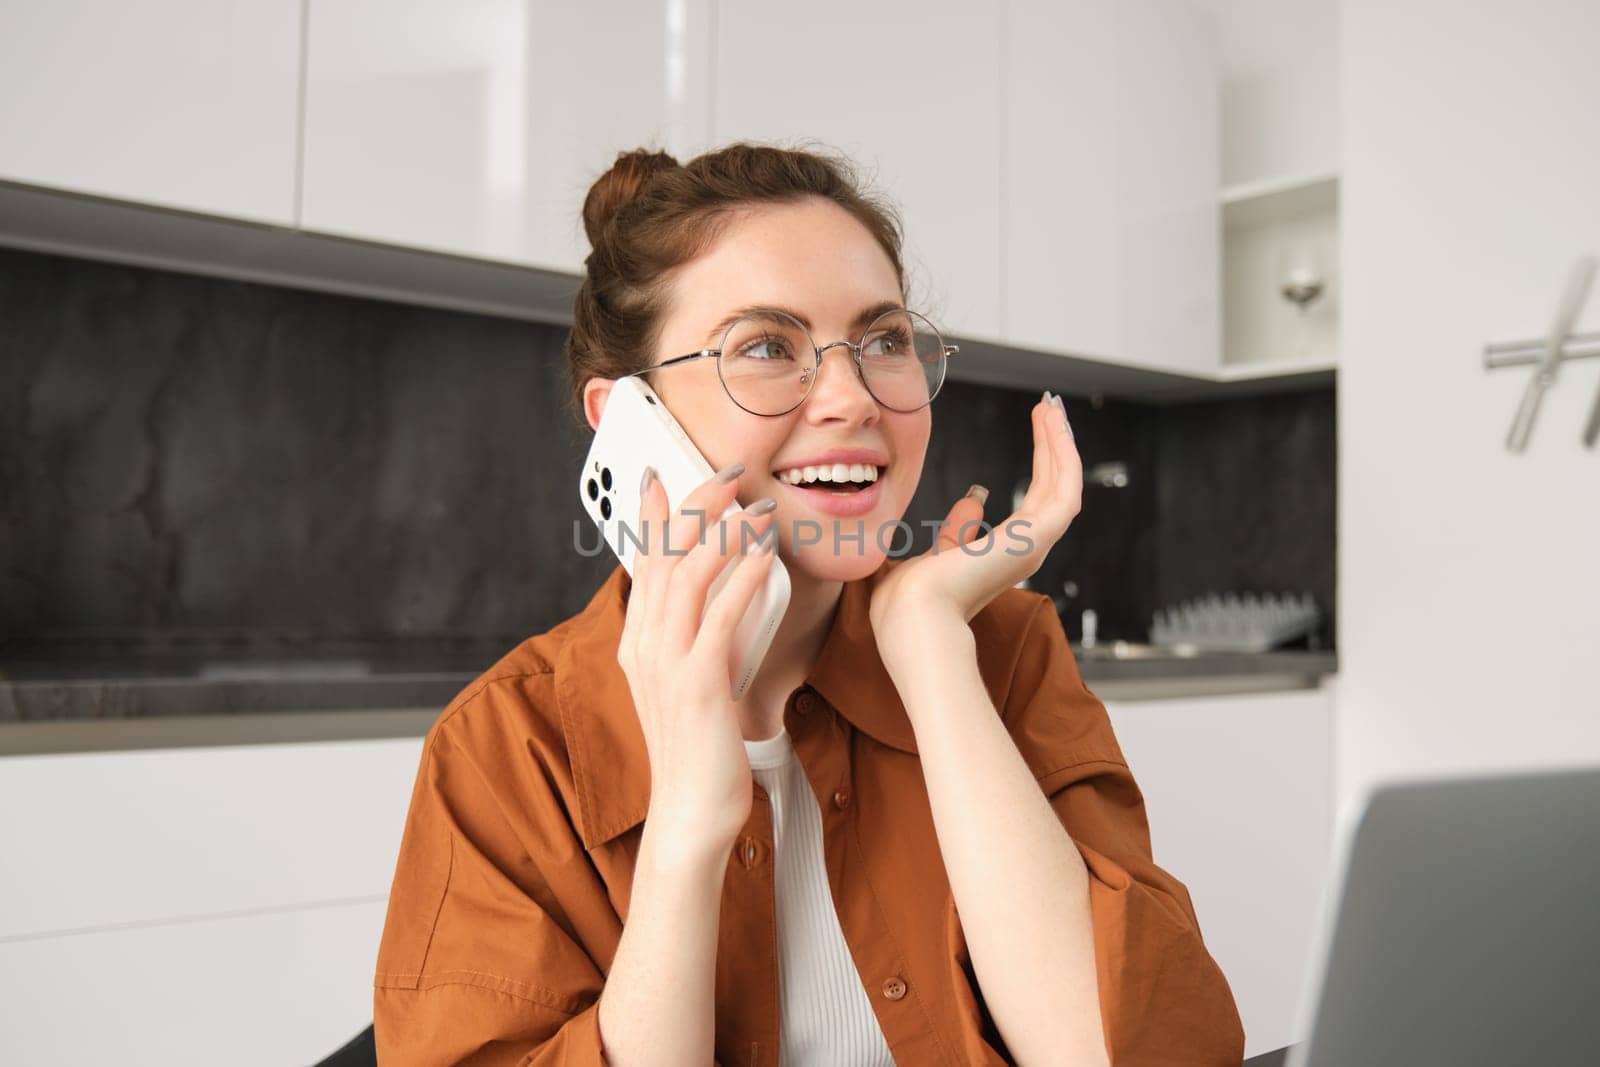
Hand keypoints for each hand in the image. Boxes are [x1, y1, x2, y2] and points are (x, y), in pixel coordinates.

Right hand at [617, 462, 777, 861]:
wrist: (690, 813)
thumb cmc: (699, 749)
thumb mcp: (691, 684)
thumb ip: (699, 640)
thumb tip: (726, 600)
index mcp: (639, 643)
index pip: (642, 563)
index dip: (652, 515)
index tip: (662, 474)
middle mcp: (644, 647)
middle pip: (664, 556)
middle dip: (695, 506)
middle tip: (726, 472)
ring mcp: (666, 664)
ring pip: (687, 577)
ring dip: (724, 533)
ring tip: (755, 506)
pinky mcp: (697, 684)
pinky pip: (719, 618)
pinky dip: (742, 579)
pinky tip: (765, 555)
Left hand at [868, 392, 1080, 655]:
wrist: (909, 617)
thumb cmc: (908, 601)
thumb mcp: (935, 555)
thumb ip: (958, 531)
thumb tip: (975, 500)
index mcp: (1003, 557)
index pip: (1034, 504)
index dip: (1041, 464)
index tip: (1037, 428)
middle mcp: (1025, 552)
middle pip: (1053, 489)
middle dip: (1053, 445)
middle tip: (1049, 406)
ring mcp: (1033, 546)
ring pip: (1063, 485)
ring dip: (1060, 443)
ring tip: (1051, 405)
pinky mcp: (1034, 538)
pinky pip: (1063, 488)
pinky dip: (1062, 453)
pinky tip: (1052, 423)